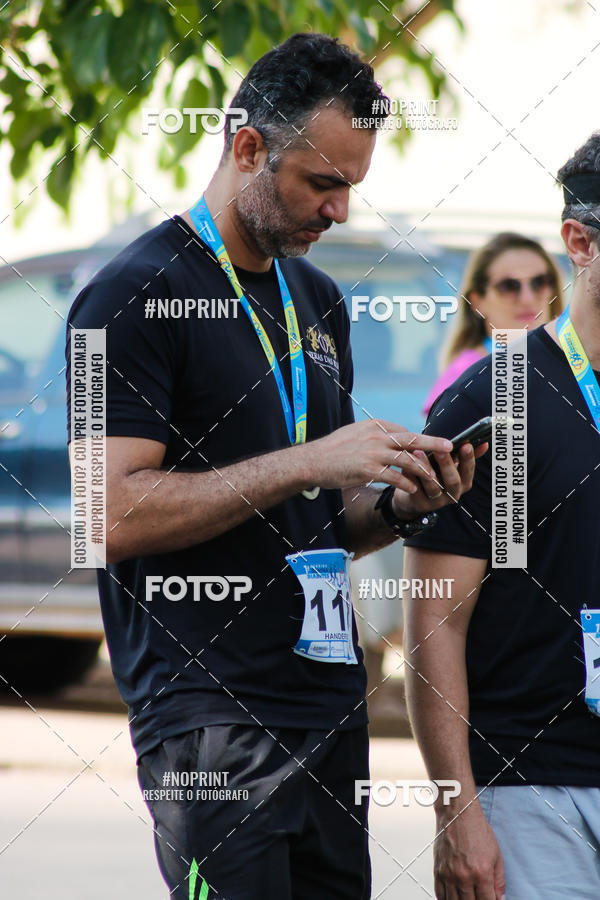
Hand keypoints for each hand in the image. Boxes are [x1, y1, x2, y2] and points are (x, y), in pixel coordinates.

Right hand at [302, 419, 455, 492]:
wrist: (313, 461)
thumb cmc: (334, 449)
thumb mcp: (355, 432)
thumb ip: (375, 433)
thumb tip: (392, 435)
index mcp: (375, 426)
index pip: (404, 431)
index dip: (420, 440)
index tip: (433, 445)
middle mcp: (377, 437)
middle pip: (413, 440)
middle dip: (434, 444)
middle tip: (450, 447)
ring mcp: (374, 453)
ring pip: (408, 460)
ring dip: (424, 470)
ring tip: (435, 479)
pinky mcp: (369, 470)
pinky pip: (396, 477)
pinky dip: (407, 483)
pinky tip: (413, 489)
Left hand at [391, 441, 488, 519]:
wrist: (414, 496)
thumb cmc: (436, 475)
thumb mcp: (451, 466)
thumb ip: (464, 456)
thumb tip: (484, 443)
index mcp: (463, 483)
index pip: (468, 471)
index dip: (468, 459)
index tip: (466, 444)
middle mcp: (453, 494)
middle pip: (452, 480)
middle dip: (447, 464)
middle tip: (440, 449)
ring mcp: (437, 502)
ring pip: (433, 486)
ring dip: (426, 469)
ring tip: (418, 452)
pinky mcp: (420, 505)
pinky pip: (415, 490)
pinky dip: (410, 477)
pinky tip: (405, 466)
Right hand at [434, 805, 505, 899]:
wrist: (458, 813)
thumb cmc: (476, 829)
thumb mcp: (496, 855)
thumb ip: (499, 880)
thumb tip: (500, 898)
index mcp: (481, 873)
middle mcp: (463, 876)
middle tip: (479, 898)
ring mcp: (448, 874)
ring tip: (467, 898)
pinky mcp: (438, 870)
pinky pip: (439, 894)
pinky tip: (452, 899)